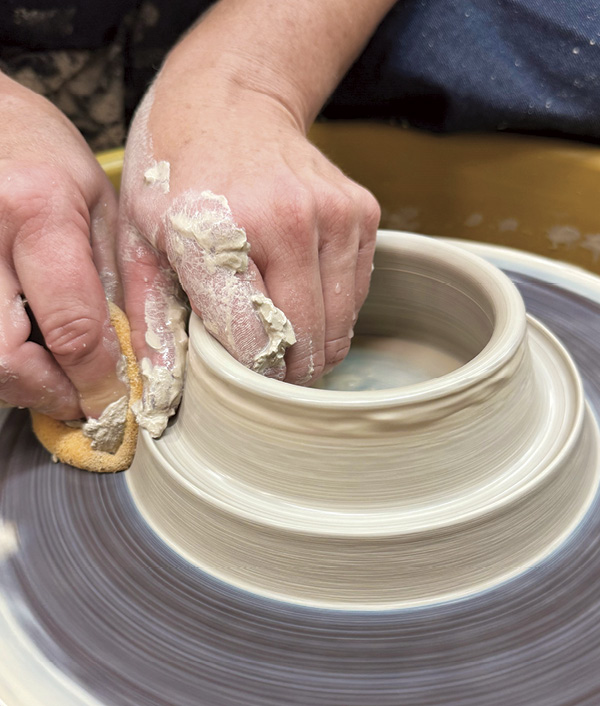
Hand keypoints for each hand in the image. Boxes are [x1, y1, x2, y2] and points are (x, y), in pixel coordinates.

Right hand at [0, 74, 125, 419]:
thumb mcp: (98, 204)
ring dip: (17, 384)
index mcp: (37, 212)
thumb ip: (114, 280)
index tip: (113, 397)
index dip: (96, 378)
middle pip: (4, 356)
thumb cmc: (43, 153)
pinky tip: (21, 350)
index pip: (71, 326)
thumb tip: (130, 355)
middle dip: (48, 393)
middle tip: (79, 399)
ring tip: (52, 376)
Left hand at [118, 56, 379, 434]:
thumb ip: (149, 314)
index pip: (253, 343)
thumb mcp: (139, 235)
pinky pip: (357, 293)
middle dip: (285, 373)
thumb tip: (159, 387)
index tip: (239, 379)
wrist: (232, 99)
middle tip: (265, 372)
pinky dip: (334, 310)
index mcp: (217, 234)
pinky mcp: (362, 213)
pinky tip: (303, 294)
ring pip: (338, 326)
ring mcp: (332, 215)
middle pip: (304, 341)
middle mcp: (285, 223)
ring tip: (284, 336)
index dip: (249, 375)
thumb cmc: (178, 170)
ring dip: (315, 347)